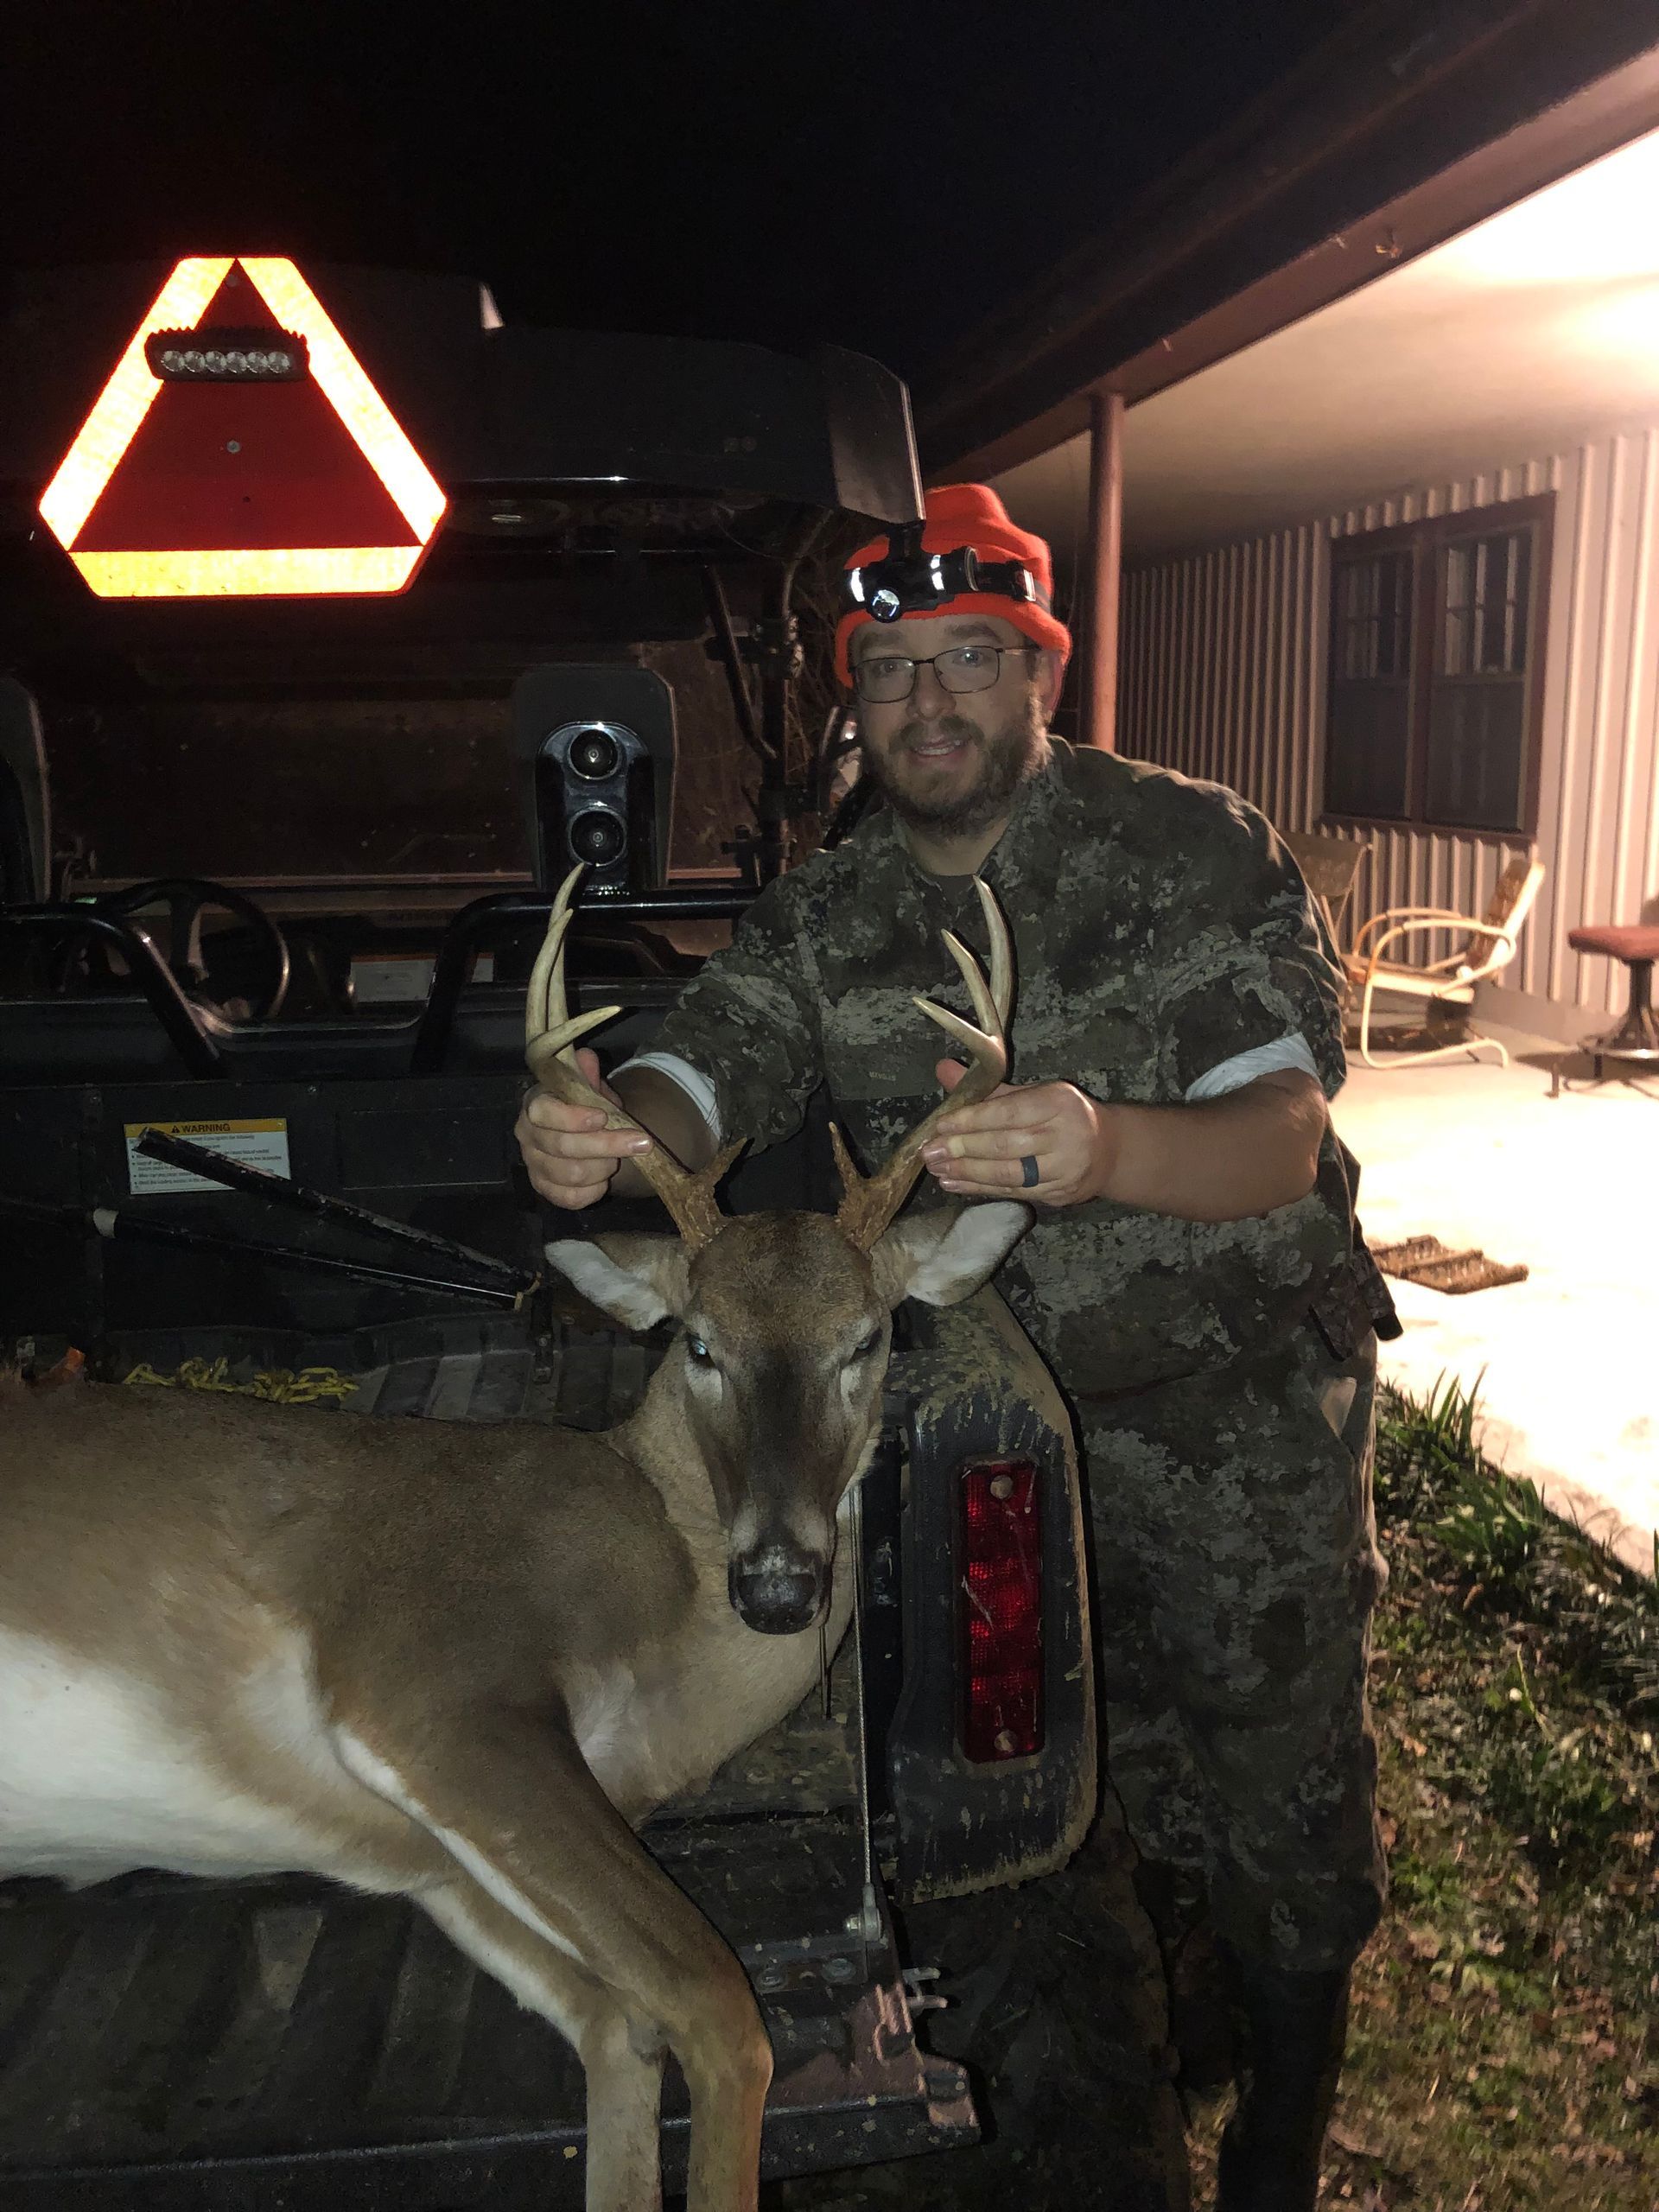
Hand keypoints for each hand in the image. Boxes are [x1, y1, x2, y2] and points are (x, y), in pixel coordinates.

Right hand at [514, 1048, 652, 1208]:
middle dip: (606, 1146)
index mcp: (535, 1104)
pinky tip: (604, 1179)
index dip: (572, 1117)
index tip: (603, 1117)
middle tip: (639, 1142)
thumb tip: (586, 1058)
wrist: (587, 1135)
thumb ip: (587, 1075)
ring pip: (571, 1175)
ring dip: (604, 1168)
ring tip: (618, 1159)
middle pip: (562, 1147)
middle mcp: (527, 1136)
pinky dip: (594, 1190)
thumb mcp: (591, 1087)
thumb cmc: (586, 1107)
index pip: (543, 1113)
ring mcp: (534, 1165)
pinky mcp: (544, 1189)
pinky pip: (570, 1198)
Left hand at [921, 1059, 1116, 1208]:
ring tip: (938, 1171)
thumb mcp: (1032, 1092)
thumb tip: (943, 1069)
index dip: (970, 1120)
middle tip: (930, 1153)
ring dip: (967, 1174)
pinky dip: (981, 1189)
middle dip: (963, 1150)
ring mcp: (1064, 1168)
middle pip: (1005, 1145)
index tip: (940, 1126)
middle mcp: (1064, 1135)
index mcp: (1057, 1102)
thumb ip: (988, 1087)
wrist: (1108, 1149)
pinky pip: (1014, 1191)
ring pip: (1009, 1174)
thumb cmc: (1061, 1114)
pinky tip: (955, 1185)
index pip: (1007, 1112)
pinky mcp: (1059, 1193)